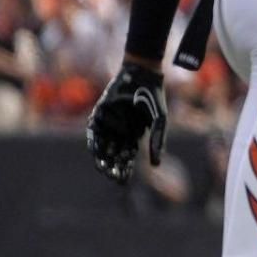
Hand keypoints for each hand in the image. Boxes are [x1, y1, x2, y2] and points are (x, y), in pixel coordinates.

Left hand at [86, 61, 167, 183]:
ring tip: (104, 170)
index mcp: (134, 134)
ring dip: (103, 159)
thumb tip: (156, 165)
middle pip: (114, 154)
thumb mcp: (161, 120)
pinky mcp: (99, 114)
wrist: (141, 75)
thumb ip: (158, 141)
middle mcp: (120, 131)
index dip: (125, 169)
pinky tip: (97, 154)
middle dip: (113, 167)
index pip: (128, 157)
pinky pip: (95, 132)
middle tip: (113, 179)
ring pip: (103, 145)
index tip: (123, 182)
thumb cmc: (153, 97)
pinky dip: (95, 144)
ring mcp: (109, 123)